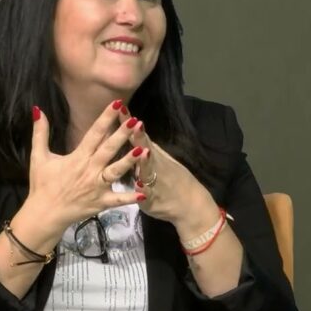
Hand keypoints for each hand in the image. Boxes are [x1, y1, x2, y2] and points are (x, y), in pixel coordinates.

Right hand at [26, 100, 145, 231]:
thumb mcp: (38, 156)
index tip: (117, 104)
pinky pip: (118, 199)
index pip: (94, 133)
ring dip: (129, 161)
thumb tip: (37, 109)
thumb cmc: (42, 185)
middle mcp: (89, 170)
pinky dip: (130, 196)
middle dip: (122, 134)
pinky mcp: (101, 202)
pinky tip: (144, 192)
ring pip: (116, 171)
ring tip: (144, 150)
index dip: (106, 118)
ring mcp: (97, 187)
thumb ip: (40, 132)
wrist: (44, 214)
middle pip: (108, 149)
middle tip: (136, 121)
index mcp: (77, 157)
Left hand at [119, 109, 216, 225]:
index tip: (120, 106)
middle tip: (132, 122)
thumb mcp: (158, 158)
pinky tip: (139, 186)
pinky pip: (148, 194)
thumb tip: (131, 127)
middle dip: (138, 136)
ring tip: (143, 151)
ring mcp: (154, 181)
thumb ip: (144, 145)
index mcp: (151, 154)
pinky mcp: (153, 199)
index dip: (129, 122)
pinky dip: (143, 190)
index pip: (138, 135)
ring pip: (148, 169)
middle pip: (144, 148)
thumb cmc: (171, 179)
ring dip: (145, 160)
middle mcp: (153, 164)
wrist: (190, 203)